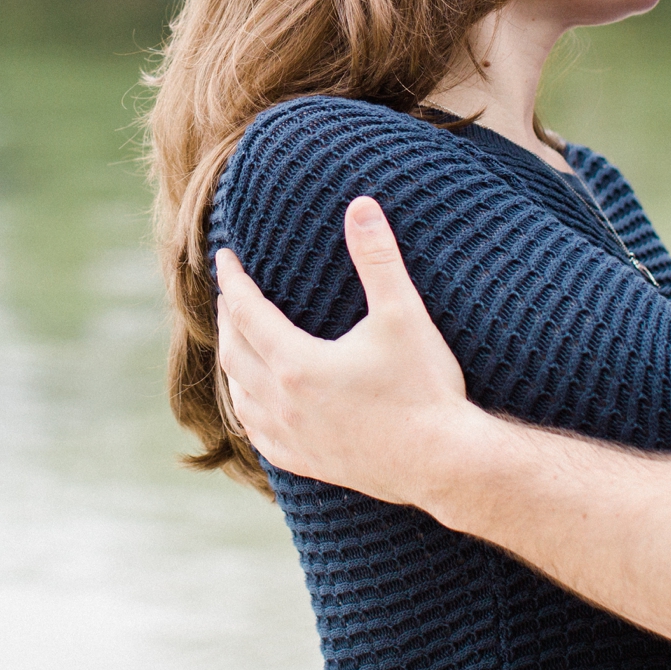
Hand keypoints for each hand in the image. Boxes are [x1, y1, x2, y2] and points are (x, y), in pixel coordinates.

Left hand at [214, 196, 471, 506]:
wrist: (445, 464)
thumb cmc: (425, 389)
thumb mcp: (403, 315)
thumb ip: (378, 258)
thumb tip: (362, 205)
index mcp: (297, 364)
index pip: (247, 312)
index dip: (233, 280)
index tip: (224, 256)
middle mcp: (283, 404)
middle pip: (234, 352)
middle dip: (228, 317)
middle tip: (230, 292)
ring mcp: (292, 438)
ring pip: (239, 397)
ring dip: (233, 363)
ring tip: (237, 341)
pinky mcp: (307, 463)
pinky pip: (259, 436)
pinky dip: (248, 410)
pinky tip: (255, 405)